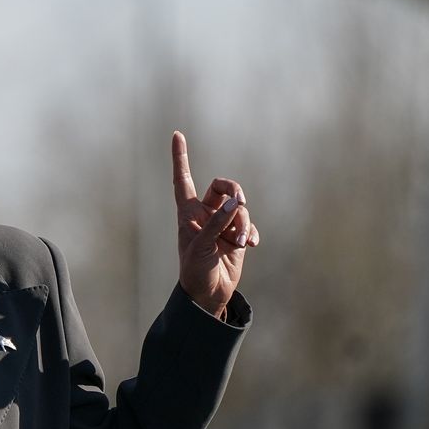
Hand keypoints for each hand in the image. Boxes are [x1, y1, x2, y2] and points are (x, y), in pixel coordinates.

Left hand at [171, 131, 259, 318]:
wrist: (208, 294)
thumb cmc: (195, 270)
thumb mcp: (202, 246)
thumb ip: (217, 223)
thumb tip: (236, 203)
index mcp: (187, 213)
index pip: (183, 179)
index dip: (180, 158)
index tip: (177, 135)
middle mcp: (205, 214)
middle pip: (223, 187)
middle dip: (234, 192)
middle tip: (239, 204)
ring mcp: (222, 224)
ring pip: (240, 208)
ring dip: (243, 222)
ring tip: (238, 243)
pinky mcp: (236, 236)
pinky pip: (249, 225)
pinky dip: (251, 233)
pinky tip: (250, 246)